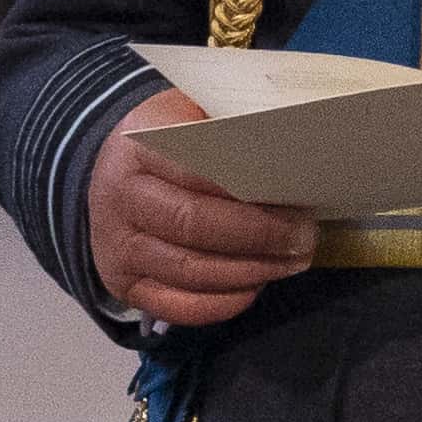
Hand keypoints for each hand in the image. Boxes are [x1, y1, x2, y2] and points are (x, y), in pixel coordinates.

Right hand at [88, 92, 320, 329]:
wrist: (118, 169)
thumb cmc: (176, 140)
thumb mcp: (198, 116)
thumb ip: (235, 133)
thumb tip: (297, 156)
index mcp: (139, 144)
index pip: (198, 172)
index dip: (251, 193)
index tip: (298, 200)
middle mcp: (120, 196)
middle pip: (195, 225)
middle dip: (261, 237)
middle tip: (304, 238)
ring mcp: (117, 244)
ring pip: (191, 270)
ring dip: (251, 271)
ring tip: (292, 262)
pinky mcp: (123, 282)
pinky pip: (178, 306)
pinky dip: (223, 303)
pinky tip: (255, 286)